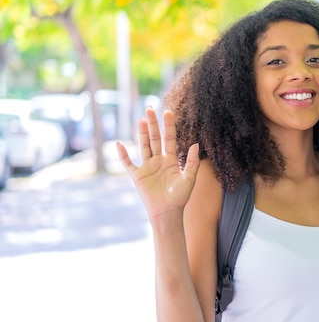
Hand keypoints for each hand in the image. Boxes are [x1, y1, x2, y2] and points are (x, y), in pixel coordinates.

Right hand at [116, 107, 199, 221]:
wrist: (167, 212)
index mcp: (172, 160)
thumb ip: (193, 162)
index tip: (168, 112)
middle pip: (155, 138)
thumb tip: (196, 144)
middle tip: (150, 108)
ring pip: (144, 146)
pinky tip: (119, 144)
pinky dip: (123, 155)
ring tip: (142, 119)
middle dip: (153, 124)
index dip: (169, 126)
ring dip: (142, 133)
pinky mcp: (137, 176)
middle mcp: (159, 161)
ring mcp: (147, 167)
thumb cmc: (180, 197)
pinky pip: (128, 163)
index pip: (170, 139)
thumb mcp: (189, 179)